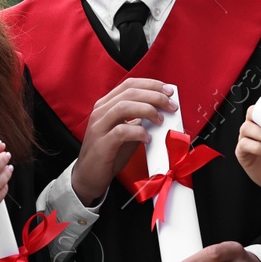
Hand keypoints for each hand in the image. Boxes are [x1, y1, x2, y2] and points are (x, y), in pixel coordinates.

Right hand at [72, 79, 175, 202]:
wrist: (89, 176)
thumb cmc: (110, 153)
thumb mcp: (127, 132)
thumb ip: (140, 120)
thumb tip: (163, 112)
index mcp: (106, 104)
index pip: (129, 84)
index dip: (151, 84)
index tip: (169, 91)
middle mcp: (101, 111)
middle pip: (130, 93)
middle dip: (155, 96)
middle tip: (171, 105)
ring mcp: (99, 126)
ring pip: (124, 107)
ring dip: (148, 110)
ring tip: (161, 120)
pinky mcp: (101, 143)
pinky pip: (122, 131)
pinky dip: (139, 132)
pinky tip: (148, 139)